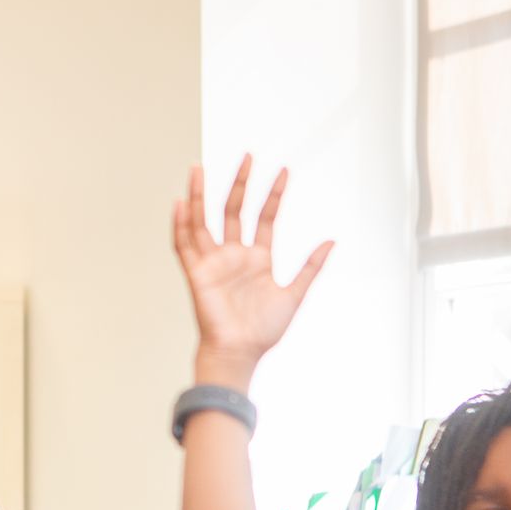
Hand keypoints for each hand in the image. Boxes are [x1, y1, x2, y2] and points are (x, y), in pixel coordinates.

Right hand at [171, 156, 332, 391]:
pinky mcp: (196, 274)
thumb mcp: (295, 294)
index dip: (273, 195)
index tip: (284, 171)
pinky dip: (180, 224)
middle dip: (240, 183)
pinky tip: (179, 203)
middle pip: (232, 211)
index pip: (264, 218)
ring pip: (202, 221)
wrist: (240, 352)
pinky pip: (184, 245)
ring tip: (198, 168)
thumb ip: (311, 267)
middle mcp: (233, 256)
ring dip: (200, 195)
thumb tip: (331, 241)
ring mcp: (213, 263)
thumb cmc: (264, 330)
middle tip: (248, 157)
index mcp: (256, 259)